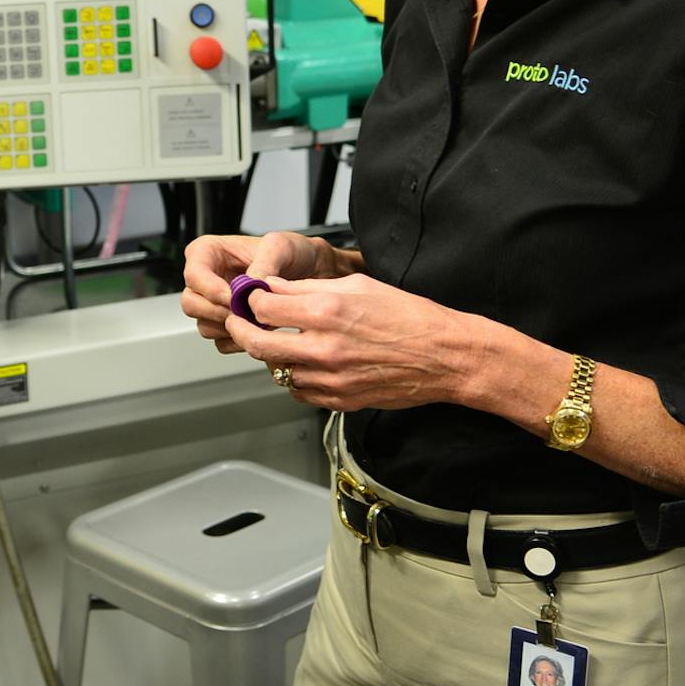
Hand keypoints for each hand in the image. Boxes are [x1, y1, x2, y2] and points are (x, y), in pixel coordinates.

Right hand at [179, 231, 346, 353]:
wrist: (312, 275)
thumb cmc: (294, 253)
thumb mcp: (282, 246)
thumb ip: (264, 262)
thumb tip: (248, 284)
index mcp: (209, 253)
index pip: (194, 274)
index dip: (210, 289)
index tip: (233, 298)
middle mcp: (206, 279)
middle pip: (191, 303)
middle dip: (219, 312)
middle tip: (247, 314)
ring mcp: (214, 304)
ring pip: (205, 325)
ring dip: (232, 328)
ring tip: (261, 320)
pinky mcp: (225, 325)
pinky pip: (221, 341)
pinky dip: (240, 340)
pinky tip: (261, 330)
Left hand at [223, 272, 481, 412]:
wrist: (443, 356)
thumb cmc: (408, 316)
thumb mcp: (357, 285)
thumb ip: (308, 288)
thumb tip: (273, 287)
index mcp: (326, 312)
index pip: (262, 307)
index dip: (250, 300)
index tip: (249, 296)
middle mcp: (323, 348)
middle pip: (257, 343)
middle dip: (243, 329)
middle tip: (241, 322)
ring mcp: (330, 379)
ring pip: (276, 370)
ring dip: (272, 355)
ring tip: (283, 340)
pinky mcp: (339, 401)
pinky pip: (298, 391)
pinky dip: (294, 377)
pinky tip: (306, 363)